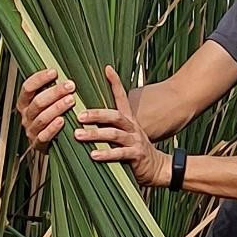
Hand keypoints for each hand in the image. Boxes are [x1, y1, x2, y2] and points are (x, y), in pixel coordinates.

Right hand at [17, 68, 77, 151]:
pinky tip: (62, 120)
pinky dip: (53, 128)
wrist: (48, 143)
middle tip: (70, 86)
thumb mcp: (47, 102)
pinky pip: (44, 135)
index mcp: (25, 103)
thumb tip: (63, 72)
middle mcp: (26, 116)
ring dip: (57, 108)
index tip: (54, 72)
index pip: (28, 87)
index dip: (40, 79)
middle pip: (37, 102)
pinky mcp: (38, 143)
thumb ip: (51, 89)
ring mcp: (31, 130)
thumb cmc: (50, 117)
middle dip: (54, 92)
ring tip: (71, 100)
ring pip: (42, 117)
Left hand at [74, 65, 170, 187]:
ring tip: (78, 135)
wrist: (158, 168)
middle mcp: (132, 128)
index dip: (115, 83)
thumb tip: (89, 115)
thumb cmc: (135, 150)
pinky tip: (93, 154)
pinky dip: (106, 154)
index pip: (122, 97)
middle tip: (79, 115)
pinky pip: (120, 153)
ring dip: (95, 134)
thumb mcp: (125, 134)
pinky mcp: (137, 156)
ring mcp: (136, 141)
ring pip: (115, 134)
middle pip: (115, 116)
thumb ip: (111, 125)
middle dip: (96, 114)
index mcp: (129, 120)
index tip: (107, 68)